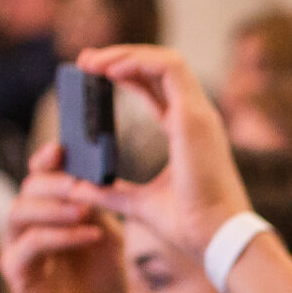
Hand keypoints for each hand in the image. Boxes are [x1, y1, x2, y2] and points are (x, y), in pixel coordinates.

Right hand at [0, 143, 125, 292]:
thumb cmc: (102, 285)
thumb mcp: (106, 238)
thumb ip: (98, 209)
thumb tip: (94, 177)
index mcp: (47, 215)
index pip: (38, 177)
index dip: (46, 160)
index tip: (64, 148)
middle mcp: (26, 228)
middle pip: (27, 190)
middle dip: (55, 182)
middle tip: (82, 183)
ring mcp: (18, 250)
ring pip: (20, 213)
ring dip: (54, 206)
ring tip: (85, 207)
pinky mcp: (17, 275)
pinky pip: (30, 246)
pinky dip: (59, 236)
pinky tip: (88, 234)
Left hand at [76, 45, 252, 259]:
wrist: (214, 238)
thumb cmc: (188, 226)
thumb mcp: (138, 204)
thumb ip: (110, 193)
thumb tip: (77, 189)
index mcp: (187, 133)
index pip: (157, 89)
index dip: (127, 74)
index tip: (93, 73)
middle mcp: (196, 118)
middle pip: (160, 68)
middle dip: (122, 56)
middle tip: (85, 60)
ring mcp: (198, 114)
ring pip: (167, 60)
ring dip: (127, 54)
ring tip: (92, 62)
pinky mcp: (195, 116)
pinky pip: (169, 68)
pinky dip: (140, 61)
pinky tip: (111, 70)